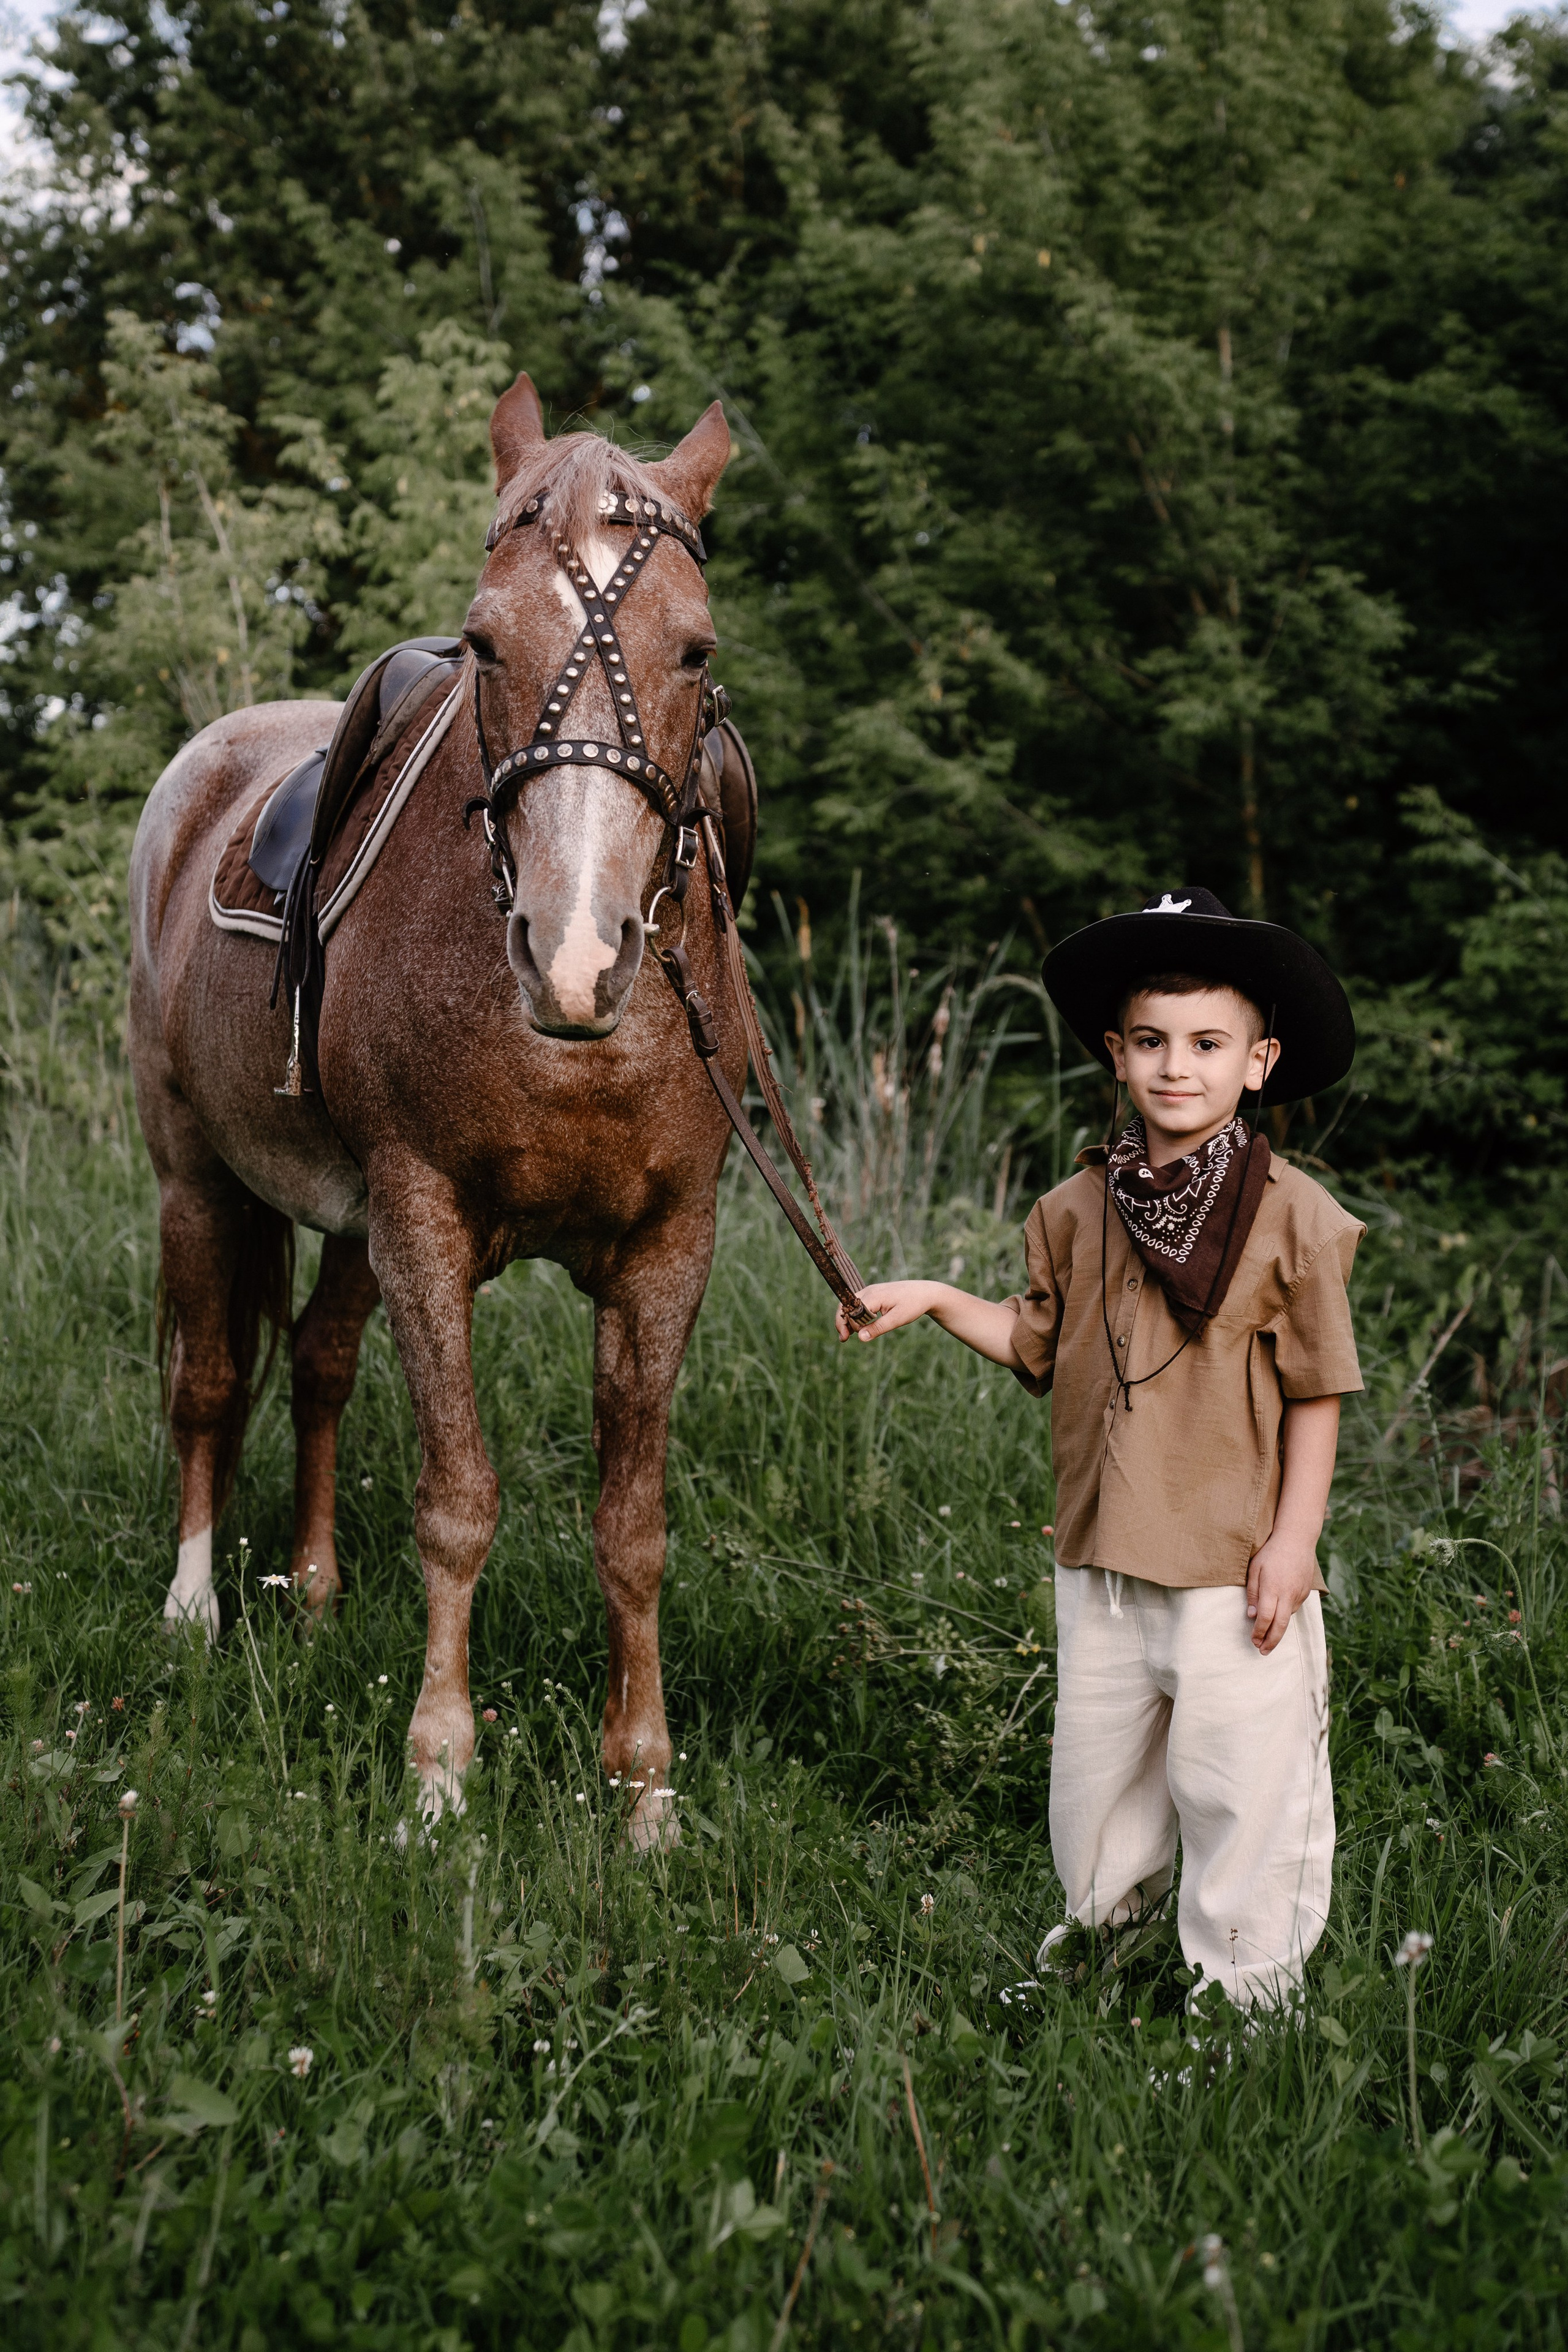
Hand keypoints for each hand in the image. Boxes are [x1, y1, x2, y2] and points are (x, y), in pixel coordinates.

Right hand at [835, 1280, 942, 1342]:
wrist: (925, 1293)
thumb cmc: (913, 1305)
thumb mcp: (897, 1319)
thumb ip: (878, 1328)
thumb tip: (860, 1338)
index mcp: (874, 1296)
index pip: (853, 1311)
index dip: (853, 1325)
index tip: (859, 1336)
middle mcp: (869, 1291)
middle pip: (846, 1306)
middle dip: (842, 1322)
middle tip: (843, 1339)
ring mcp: (870, 1291)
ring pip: (849, 1305)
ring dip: (846, 1319)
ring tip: (846, 1336)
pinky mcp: (873, 1294)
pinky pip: (857, 1304)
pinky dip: (854, 1315)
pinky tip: (857, 1328)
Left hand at [1244, 1534, 1319, 1654]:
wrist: (1297, 1540)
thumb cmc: (1271, 1553)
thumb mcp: (1254, 1569)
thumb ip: (1252, 1593)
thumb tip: (1251, 1616)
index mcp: (1272, 1589)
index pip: (1265, 1618)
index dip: (1259, 1633)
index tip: (1253, 1641)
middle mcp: (1288, 1594)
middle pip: (1280, 1626)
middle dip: (1271, 1642)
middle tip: (1263, 1652)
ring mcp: (1299, 1594)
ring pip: (1288, 1618)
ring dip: (1278, 1630)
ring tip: (1268, 1638)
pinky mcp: (1306, 1592)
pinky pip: (1294, 1608)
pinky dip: (1285, 1615)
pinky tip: (1278, 1616)